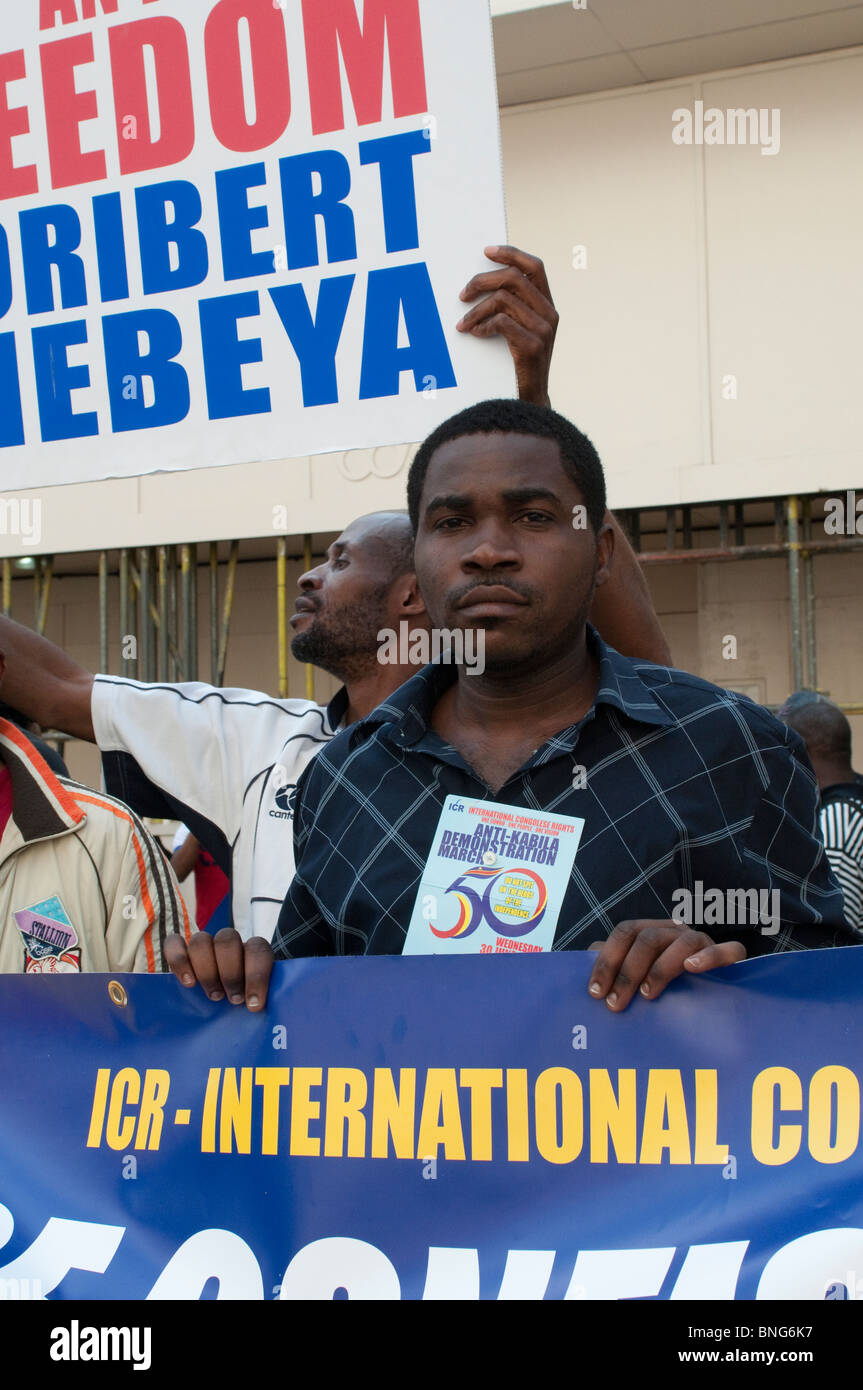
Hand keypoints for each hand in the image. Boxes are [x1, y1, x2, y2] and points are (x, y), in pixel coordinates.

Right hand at [165, 927, 273, 1011]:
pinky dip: (178, 959)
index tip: (253, 1004)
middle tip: (234, 1000)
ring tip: (214, 997)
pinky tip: (188, 982)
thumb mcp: (258, 1000)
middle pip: (227, 940)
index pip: (258, 950)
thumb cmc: (246, 1003)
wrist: (225, 1004)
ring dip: (206, 970)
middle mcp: (230, 944)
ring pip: (201, 940)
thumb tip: (262, 1011)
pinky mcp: (182, 951)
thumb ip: (262, 999)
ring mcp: (205, 945)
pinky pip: (173, 942)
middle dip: (230, 973)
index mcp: (254, 950)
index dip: (257, 975)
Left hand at [458, 245, 557, 405]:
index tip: (487, 251)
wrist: (533, 398)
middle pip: (513, 279)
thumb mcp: (523, 329)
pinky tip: (475, 334)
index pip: (535, 266)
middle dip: (482, 282)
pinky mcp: (532, 345)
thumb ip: (515, 306)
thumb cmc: (522, 362)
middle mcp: (550, 313)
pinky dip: (483, 326)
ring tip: (463, 322)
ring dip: (476, 310)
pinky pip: (501, 322)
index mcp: (548, 304)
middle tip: (463, 294)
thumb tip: (485, 284)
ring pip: (503, 300)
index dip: (511, 254)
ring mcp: (543, 330)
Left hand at [587, 919, 746, 1011]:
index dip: (607, 959)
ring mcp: (703, 942)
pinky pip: (727, 950)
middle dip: (627, 971)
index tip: (596, 992)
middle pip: (648, 938)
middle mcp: (676, 932)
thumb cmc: (666, 991)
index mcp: (652, 932)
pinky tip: (691, 969)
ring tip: (647, 994)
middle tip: (615, 1004)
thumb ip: (615, 969)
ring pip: (682, 942)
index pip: (625, 932)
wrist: (715, 1002)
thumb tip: (588, 966)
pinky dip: (709, 956)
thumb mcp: (637, 980)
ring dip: (661, 968)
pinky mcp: (731, 957)